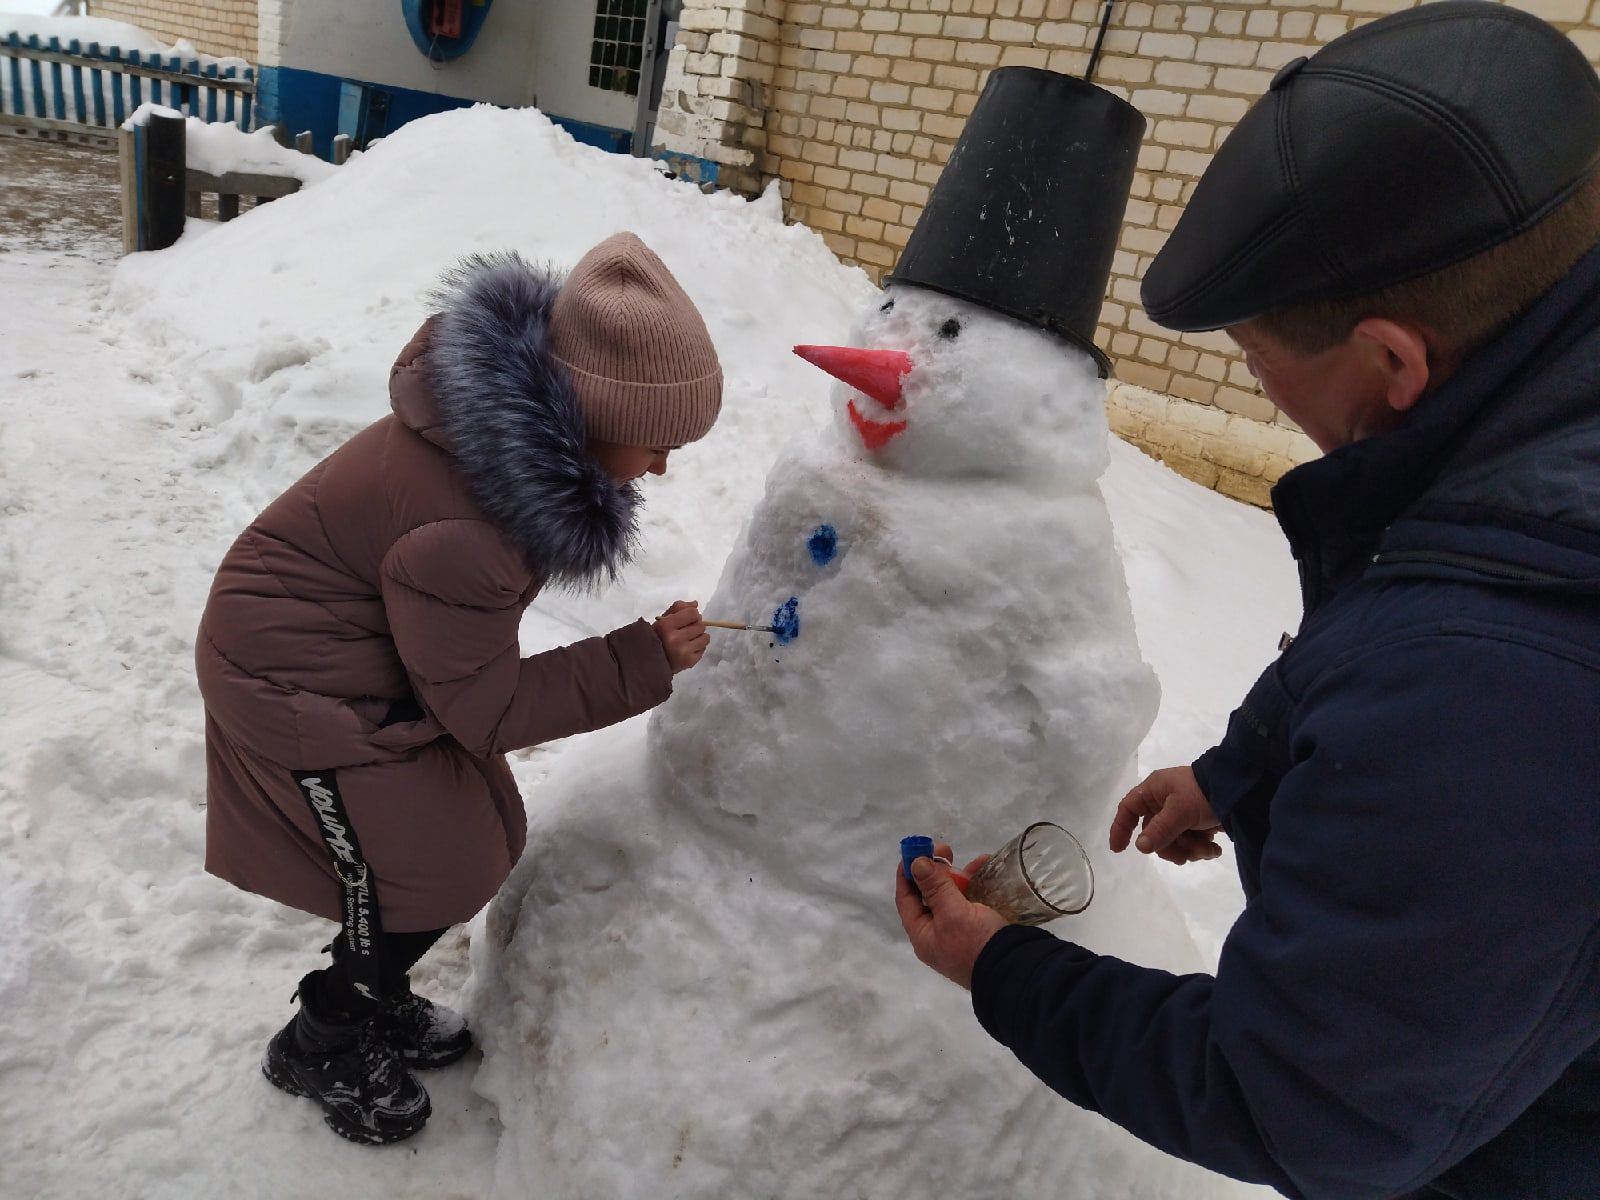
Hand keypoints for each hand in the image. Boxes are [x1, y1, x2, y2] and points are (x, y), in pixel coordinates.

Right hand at [654, 600, 707, 673]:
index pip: (693, 613)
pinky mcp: (689, 662)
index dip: (691, 615)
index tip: (687, 619)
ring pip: (705, 637)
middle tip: (686, 630)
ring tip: (689, 639)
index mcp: (666, 625)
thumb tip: (695, 604)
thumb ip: (678, 608)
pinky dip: (698, 647)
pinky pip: (704, 649)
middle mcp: (675, 639)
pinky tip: (689, 648)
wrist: (650, 662)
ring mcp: (683, 652)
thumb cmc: (657, 638)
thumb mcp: (662, 620)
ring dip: (699, 636)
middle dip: (695, 626)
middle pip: (700, 625)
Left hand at [895, 841, 1007, 989]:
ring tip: (977, 860)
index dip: (908, 874)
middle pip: (930, 896)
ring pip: (954, 897)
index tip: (913, 851)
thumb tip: (915, 864)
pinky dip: (979, 886)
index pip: (906, 900)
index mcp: (923, 936)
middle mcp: (938, 935)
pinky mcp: (981, 931)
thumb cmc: (976, 943)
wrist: (1016, 971)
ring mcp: (960, 933)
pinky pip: (974, 903)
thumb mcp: (952, 912)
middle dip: (937, 870)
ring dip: (961, 876)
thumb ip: (935, 887)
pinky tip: (989, 871)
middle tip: (946, 849)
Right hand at [1110, 765, 1223, 864]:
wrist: (1242, 791)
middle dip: (1171, 847)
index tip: (1119, 850)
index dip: (1120, 828)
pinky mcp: (1198, 823)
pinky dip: (1201, 848)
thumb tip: (1140, 848)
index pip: (1128, 809)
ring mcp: (1181, 813)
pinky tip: (1214, 849)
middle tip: (1185, 855)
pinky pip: (1190, 842)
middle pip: (1154, 833)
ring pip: (1173, 841)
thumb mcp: (1180, 811)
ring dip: (1190, 850)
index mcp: (1154, 791)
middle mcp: (1164, 802)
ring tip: (1207, 850)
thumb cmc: (1204, 794)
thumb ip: (1160, 830)